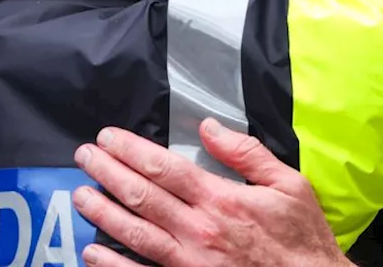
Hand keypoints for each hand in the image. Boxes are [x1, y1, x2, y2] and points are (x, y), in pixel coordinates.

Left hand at [71, 118, 350, 266]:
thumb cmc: (302, 238)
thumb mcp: (289, 184)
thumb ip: (247, 153)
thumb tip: (209, 128)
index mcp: (221, 199)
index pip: (164, 168)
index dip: (131, 150)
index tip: (108, 138)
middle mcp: (198, 229)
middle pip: (141, 195)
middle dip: (108, 172)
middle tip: (84, 156)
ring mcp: (189, 262)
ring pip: (134, 233)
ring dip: (102, 212)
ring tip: (80, 194)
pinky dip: (113, 265)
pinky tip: (92, 252)